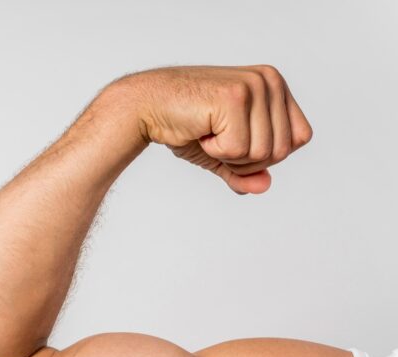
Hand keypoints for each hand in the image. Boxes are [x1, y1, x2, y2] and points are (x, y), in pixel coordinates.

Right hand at [114, 65, 312, 194]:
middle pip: (282, 150)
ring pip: (263, 152)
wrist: (145, 107)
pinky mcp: (234, 97)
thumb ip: (246, 171)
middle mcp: (270, 80)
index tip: (234, 141)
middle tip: (216, 140)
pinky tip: (200, 130)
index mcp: (275, 86)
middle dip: (246, 159)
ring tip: (208, 133)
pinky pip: (239, 149)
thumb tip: (264, 187)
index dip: (268, 155)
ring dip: (229, 156)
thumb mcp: (222, 153)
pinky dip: (215, 151)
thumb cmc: (183, 125)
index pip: (299, 138)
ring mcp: (254, 86)